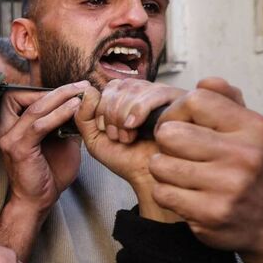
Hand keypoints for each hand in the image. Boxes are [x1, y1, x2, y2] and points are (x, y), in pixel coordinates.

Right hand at [0, 83, 87, 212]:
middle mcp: (5, 130)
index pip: (18, 96)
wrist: (38, 202)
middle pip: (19, 95)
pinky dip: (58, 114)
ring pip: (33, 108)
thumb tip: (80, 106)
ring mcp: (9, 139)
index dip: (42, 89)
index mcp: (10, 127)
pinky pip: (39, 125)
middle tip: (78, 86)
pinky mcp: (19, 149)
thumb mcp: (59, 143)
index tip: (70, 88)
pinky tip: (74, 108)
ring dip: (59, 97)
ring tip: (80, 93)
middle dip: (51, 89)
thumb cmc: (49, 174)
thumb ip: (63, 124)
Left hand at [74, 80, 182, 221]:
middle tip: (117, 136)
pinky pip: (156, 92)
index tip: (104, 129)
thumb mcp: (95, 138)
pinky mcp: (179, 101)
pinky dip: (139, 109)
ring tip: (129, 136)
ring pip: (135, 88)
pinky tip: (135, 126)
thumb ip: (83, 116)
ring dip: (124, 115)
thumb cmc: (127, 160)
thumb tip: (87, 89)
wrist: (148, 177)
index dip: (102, 107)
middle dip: (112, 114)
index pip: (111, 86)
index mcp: (127, 98)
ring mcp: (163, 96)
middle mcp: (146, 93)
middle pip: (121, 85)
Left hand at [147, 78, 262, 251]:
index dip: (177, 111)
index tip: (181, 124)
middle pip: (170, 133)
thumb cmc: (248, 168)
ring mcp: (228, 187)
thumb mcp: (248, 129)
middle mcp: (245, 156)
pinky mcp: (211, 213)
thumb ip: (226, 99)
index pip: (195, 100)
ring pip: (160, 164)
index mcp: (255, 128)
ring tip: (182, 174)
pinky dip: (166, 193)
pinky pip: (162, 192)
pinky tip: (185, 194)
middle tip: (178, 152)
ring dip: (163, 169)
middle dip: (165, 142)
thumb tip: (205, 81)